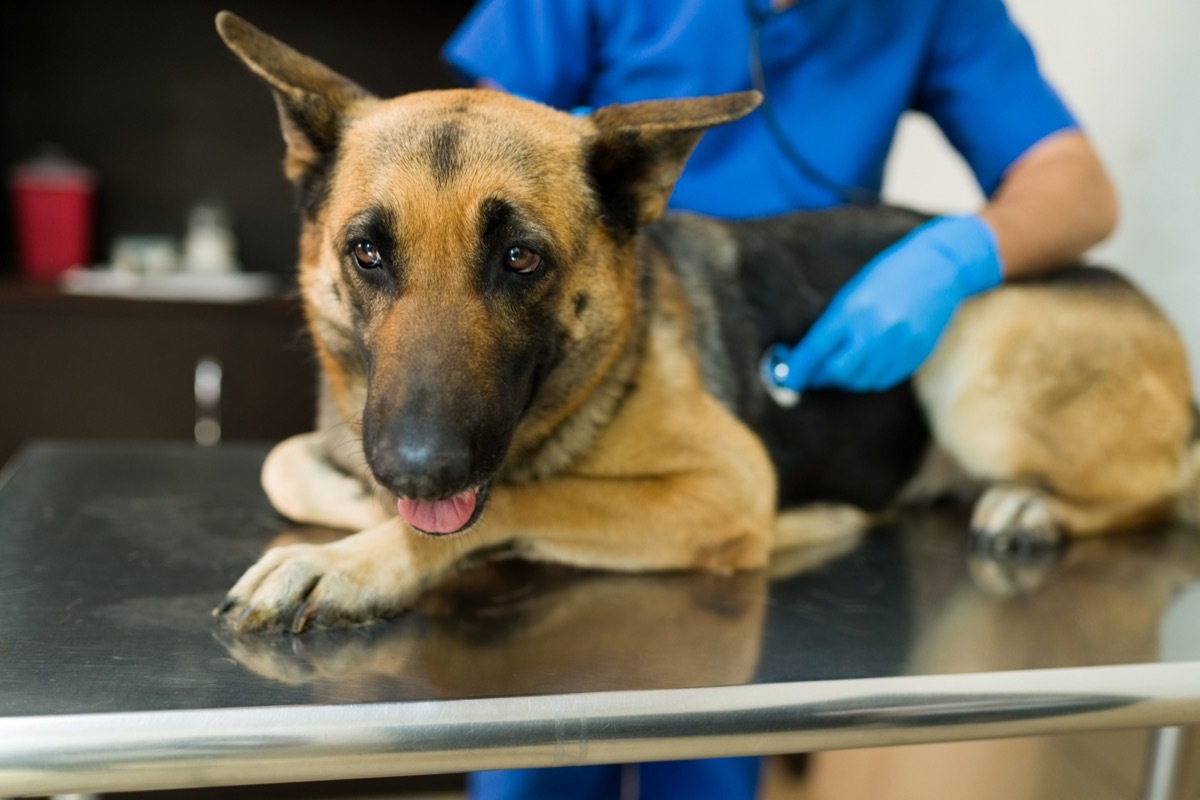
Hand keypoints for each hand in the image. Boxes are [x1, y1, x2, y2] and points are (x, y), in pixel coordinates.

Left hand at [772, 215, 1003, 392]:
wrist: (940, 267)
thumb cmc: (890, 273)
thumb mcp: (855, 290)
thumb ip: (834, 323)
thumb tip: (811, 355)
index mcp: (854, 309)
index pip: (817, 349)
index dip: (799, 368)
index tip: (787, 378)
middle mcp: (877, 330)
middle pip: (838, 371)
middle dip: (820, 376)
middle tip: (811, 374)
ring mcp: (899, 345)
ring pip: (861, 380)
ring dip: (844, 380)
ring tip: (837, 369)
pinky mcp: (916, 355)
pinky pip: (884, 379)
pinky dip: (867, 379)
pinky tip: (862, 369)